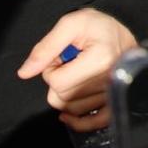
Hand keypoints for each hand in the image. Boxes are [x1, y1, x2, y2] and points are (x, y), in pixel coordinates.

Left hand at [16, 8, 138, 129]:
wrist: (123, 32)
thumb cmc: (98, 26)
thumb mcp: (70, 24)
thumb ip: (45, 48)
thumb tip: (24, 73)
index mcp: (99, 60)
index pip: (58, 82)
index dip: (51, 69)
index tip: (60, 57)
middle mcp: (108, 80)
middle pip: (64, 98)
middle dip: (58, 81)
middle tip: (68, 64)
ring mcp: (113, 94)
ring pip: (73, 109)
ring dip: (67, 95)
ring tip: (77, 75)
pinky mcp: (115, 103)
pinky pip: (94, 122)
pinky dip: (79, 122)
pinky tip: (69, 115)